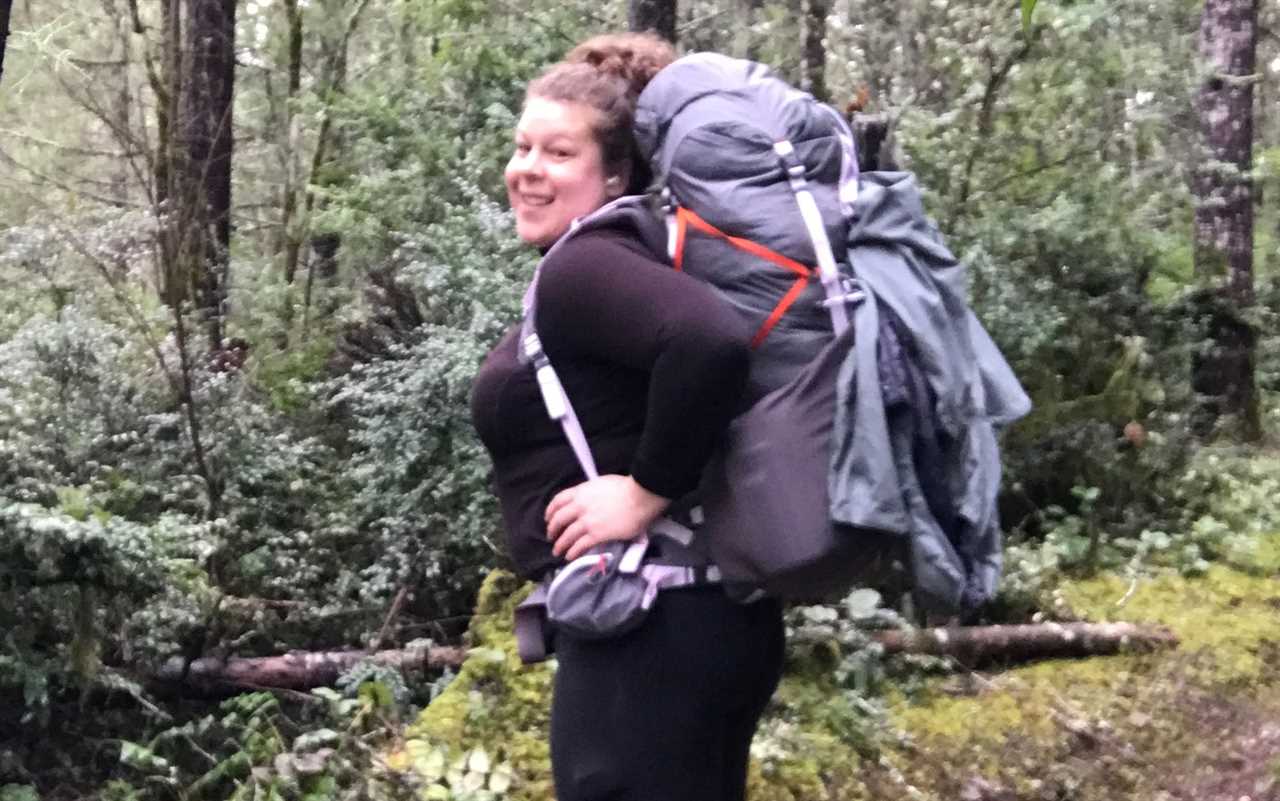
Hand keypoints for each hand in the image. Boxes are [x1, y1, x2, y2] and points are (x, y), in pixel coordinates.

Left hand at [545, 475, 669, 561]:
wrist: (639, 496)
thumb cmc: (627, 487)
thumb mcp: (602, 483)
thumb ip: (592, 493)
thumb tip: (590, 499)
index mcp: (581, 491)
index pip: (558, 500)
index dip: (550, 511)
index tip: (548, 518)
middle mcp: (580, 506)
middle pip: (559, 519)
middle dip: (552, 529)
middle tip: (551, 536)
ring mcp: (587, 521)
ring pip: (567, 535)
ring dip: (560, 544)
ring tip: (557, 551)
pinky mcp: (596, 534)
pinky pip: (579, 545)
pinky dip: (573, 551)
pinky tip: (570, 556)